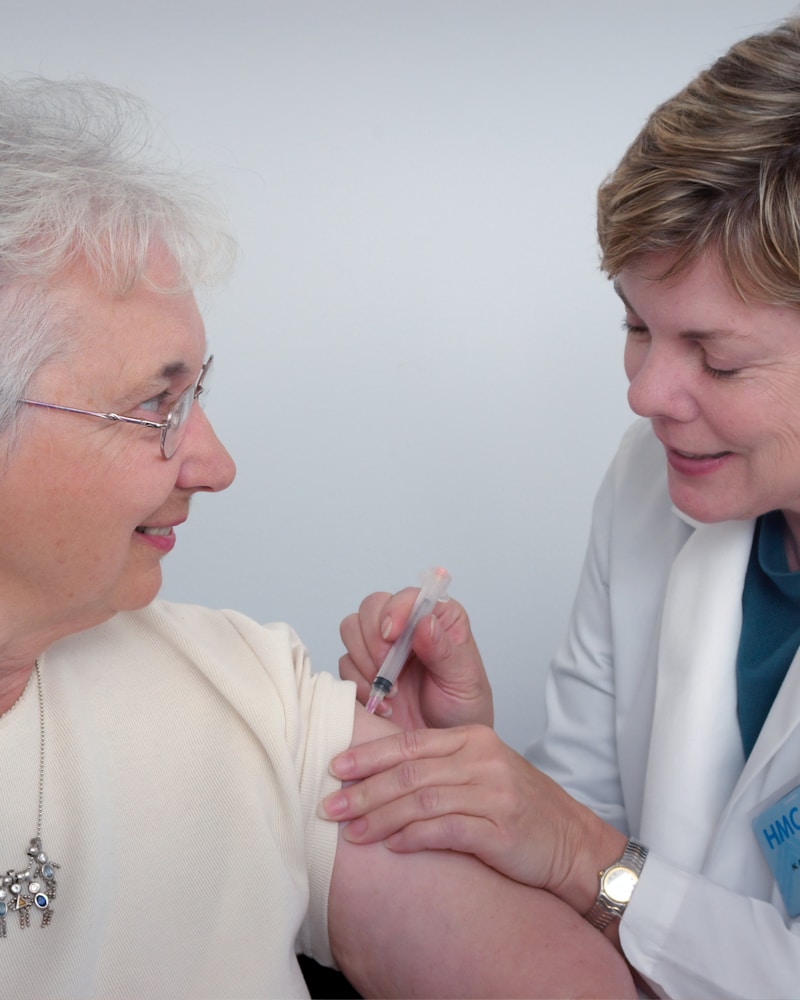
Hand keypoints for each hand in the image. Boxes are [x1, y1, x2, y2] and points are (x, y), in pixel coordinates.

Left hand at [321, 724, 625, 911]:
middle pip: (409, 772)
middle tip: (329, 804)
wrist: (572, 843)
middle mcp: (482, 759)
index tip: (335, 767)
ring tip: (351, 833)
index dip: (369, 755)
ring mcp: (493, 793)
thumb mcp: (480, 772)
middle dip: (364, 789)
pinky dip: (413, 838)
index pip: (410, 743)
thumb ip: (437, 767)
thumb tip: (378, 776)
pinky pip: (446, 830)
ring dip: (380, 817)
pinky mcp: (500, 829)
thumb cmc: (519, 808)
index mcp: (473, 738)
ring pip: (421, 800)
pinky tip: (391, 847)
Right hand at [339, 588, 492, 729]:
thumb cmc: (464, 709)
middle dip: (374, 637)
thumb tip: (425, 622)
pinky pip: (345, 663)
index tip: (393, 635)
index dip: (396, 609)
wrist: (444, 751)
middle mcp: (408, 627)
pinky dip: (359, 683)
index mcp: (438, 618)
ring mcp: (382, 647)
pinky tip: (383, 704)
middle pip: (372, 607)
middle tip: (387, 668)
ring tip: (390, 690)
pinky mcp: (363, 670)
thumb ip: (445, 651)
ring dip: (364, 659)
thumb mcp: (464, 680)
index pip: (408, 597)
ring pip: (352, 628)